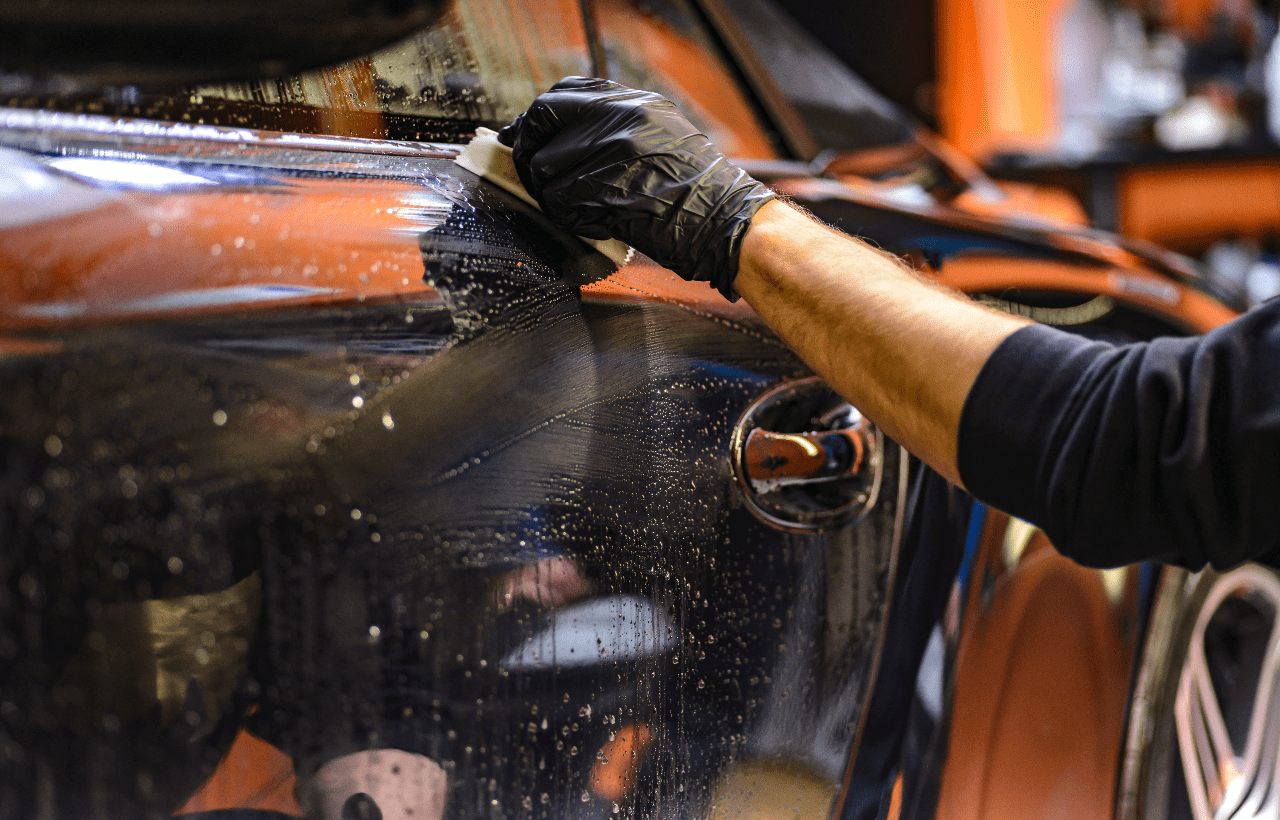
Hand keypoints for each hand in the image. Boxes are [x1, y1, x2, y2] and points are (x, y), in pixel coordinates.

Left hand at [498, 77, 774, 298]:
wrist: (727, 222)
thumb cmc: (699, 193)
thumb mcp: (663, 137)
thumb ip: (616, 130)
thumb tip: (564, 139)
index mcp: (634, 103)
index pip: (563, 94)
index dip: (538, 119)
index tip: (527, 138)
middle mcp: (620, 117)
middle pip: (543, 121)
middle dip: (530, 151)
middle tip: (533, 176)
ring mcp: (612, 150)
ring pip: (545, 167)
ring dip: (551, 194)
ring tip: (577, 209)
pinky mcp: (604, 187)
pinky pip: (558, 201)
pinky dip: (567, 217)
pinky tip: (590, 223)